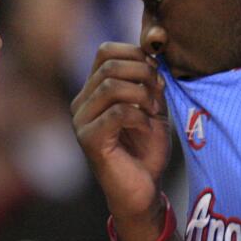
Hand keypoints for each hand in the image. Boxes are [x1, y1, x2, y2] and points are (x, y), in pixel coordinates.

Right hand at [71, 42, 170, 240]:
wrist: (143, 190)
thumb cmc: (147, 150)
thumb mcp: (153, 107)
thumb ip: (150, 80)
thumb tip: (153, 50)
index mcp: (93, 91)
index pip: (105, 51)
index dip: (136, 54)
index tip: (157, 74)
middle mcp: (81, 103)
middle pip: (109, 64)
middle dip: (144, 73)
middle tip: (159, 95)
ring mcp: (81, 121)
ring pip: (112, 85)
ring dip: (143, 95)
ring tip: (153, 112)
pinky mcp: (89, 140)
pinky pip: (117, 112)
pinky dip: (140, 117)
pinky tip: (147, 128)